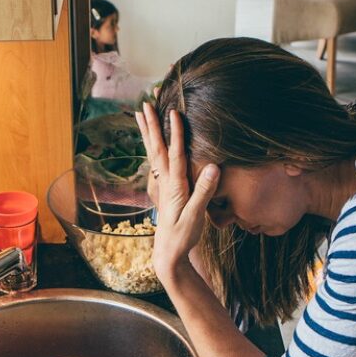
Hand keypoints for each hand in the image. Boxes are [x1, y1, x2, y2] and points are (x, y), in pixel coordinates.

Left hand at [135, 102, 219, 281]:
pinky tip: (150, 140)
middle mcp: (166, 181)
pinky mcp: (164, 188)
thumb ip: (204, 191)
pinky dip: (152, 146)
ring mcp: (163, 184)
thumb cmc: (183, 236)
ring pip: (153, 152)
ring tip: (141, 114)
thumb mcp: (196, 216)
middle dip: (152, 125)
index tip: (174, 112)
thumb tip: (214, 166)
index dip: (175, 133)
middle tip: (145, 103)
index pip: (175, 154)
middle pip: (156, 147)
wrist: (169, 253)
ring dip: (147, 132)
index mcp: (175, 185)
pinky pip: (156, 161)